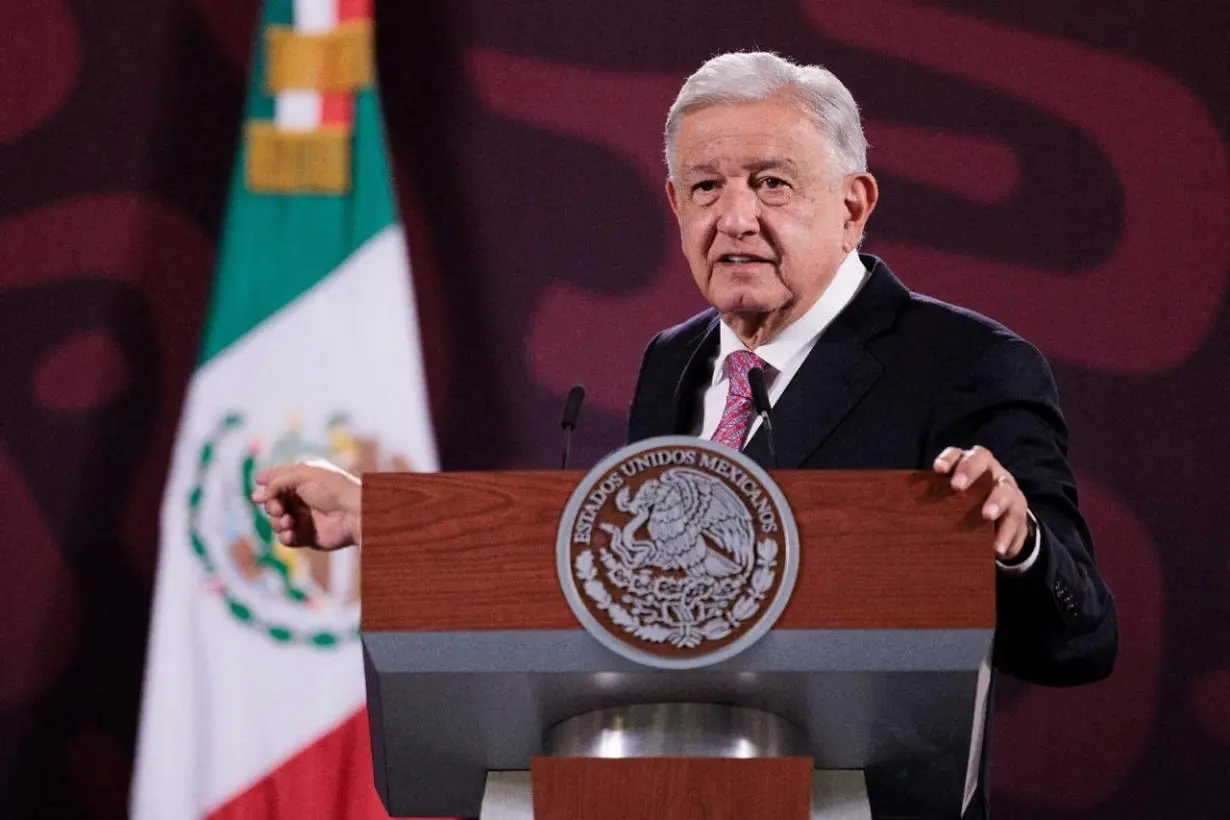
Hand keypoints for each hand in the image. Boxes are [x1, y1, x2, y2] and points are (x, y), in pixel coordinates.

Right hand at [250, 458, 361, 550]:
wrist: (354, 513)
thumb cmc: (332, 488)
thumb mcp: (303, 474)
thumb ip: (278, 481)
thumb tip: (259, 494)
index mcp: (302, 479)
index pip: (277, 480)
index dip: (266, 483)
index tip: (258, 487)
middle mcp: (302, 498)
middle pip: (273, 503)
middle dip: (271, 505)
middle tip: (278, 508)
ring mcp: (304, 518)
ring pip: (277, 522)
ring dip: (277, 522)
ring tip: (288, 521)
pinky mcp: (307, 536)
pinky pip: (286, 539)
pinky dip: (285, 536)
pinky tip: (290, 533)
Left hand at [933, 445, 1029, 559]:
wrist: (1000, 521)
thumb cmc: (964, 506)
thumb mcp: (951, 500)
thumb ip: (935, 499)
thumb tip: (903, 512)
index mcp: (967, 464)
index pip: (957, 454)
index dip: (948, 459)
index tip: (937, 470)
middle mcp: (989, 470)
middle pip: (982, 460)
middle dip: (969, 471)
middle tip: (957, 486)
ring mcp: (1007, 488)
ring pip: (1004, 489)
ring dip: (995, 501)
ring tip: (986, 515)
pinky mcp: (1019, 510)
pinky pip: (1016, 519)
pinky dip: (1006, 534)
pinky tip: (996, 548)